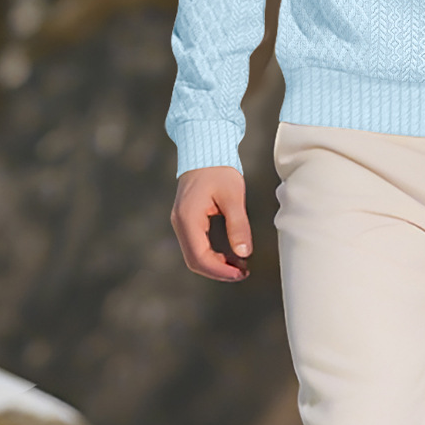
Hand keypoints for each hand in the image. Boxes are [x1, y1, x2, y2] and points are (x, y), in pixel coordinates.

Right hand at [171, 166, 252, 280]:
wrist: (205, 151)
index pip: (199, 256)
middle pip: (194, 260)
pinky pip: (196, 245)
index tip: (240, 274)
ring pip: (194, 255)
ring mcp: (181, 222)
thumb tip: (244, 253)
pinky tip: (231, 255)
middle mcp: (180, 223)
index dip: (220, 270)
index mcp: (188, 218)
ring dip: (216, 264)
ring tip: (240, 266)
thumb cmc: (219, 170)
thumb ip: (238, 225)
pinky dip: (212, 255)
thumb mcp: (233, 197)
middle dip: (218, 271)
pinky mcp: (187, 220)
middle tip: (243, 273)